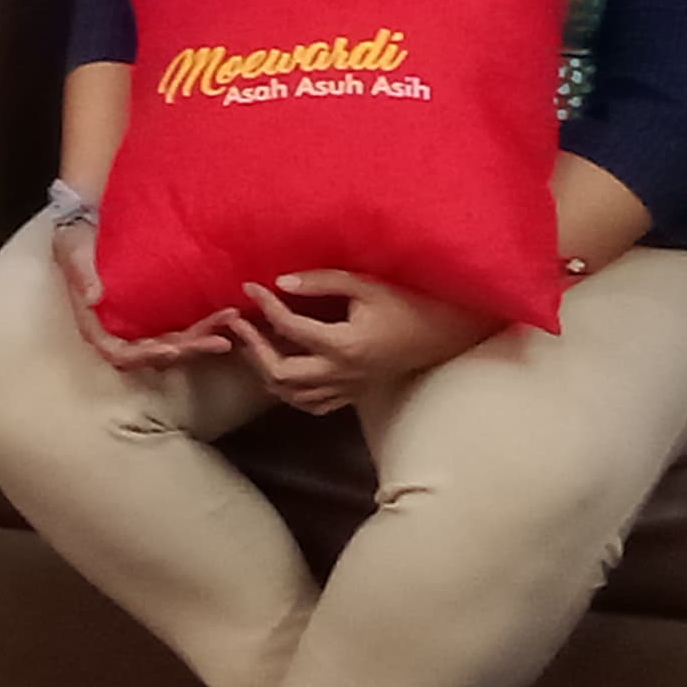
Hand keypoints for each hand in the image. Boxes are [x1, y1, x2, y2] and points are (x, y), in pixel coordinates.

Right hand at [50, 216, 233, 373]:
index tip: (172, 347)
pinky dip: (205, 326)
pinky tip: (229, 316)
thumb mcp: (73, 251)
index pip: (120, 354)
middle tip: (220, 340)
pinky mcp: (157, 313)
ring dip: (203, 339)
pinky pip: (182, 328)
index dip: (146, 355)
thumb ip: (82, 274)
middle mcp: (121, 331)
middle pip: (156, 355)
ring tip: (232, 323)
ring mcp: (141, 324)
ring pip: (174, 344)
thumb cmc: (76, 239)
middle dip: (189, 350)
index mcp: (96, 325)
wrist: (86, 222)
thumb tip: (91, 298)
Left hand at [222, 270, 496, 412]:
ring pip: (292, 395)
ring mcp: (349, 389)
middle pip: (280, 374)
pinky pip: (312, 404)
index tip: (249, 286)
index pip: (289, 328)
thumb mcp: (367, 285)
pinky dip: (290, 391)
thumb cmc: (410, 303)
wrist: (448, 333)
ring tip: (253, 344)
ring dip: (266, 372)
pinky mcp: (355, 394)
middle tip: (239, 324)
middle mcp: (343, 374)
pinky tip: (281, 370)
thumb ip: (322, 283)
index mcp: (345, 346)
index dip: (264, 305)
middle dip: (252, 349)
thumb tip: (281, 282)